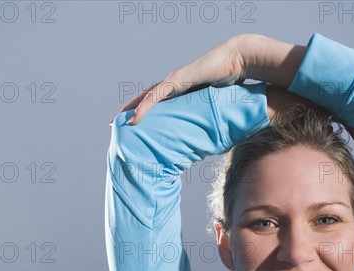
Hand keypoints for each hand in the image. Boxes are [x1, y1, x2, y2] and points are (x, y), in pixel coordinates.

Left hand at [117, 34, 302, 124]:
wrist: (237, 60)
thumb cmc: (233, 79)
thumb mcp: (218, 100)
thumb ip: (214, 110)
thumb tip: (220, 128)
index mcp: (183, 87)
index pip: (159, 99)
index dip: (146, 109)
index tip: (137, 121)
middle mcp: (175, 82)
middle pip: (147, 96)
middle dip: (132, 108)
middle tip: (117, 120)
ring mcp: (174, 80)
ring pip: (146, 96)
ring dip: (132, 108)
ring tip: (118, 120)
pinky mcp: (176, 81)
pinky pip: (155, 96)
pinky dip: (144, 108)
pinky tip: (134, 118)